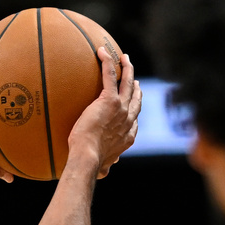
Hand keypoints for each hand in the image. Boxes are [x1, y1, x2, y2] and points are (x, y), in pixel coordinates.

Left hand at [69, 48, 141, 178]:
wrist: (88, 157)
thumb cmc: (92, 164)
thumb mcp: (103, 167)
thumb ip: (106, 167)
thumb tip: (105, 173)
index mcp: (129, 134)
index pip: (135, 117)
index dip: (136, 105)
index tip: (135, 99)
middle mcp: (129, 119)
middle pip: (136, 97)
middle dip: (136, 84)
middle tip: (133, 75)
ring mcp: (121, 108)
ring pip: (127, 82)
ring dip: (127, 68)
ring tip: (124, 58)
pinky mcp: (108, 100)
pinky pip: (109, 76)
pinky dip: (108, 62)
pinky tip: (102, 51)